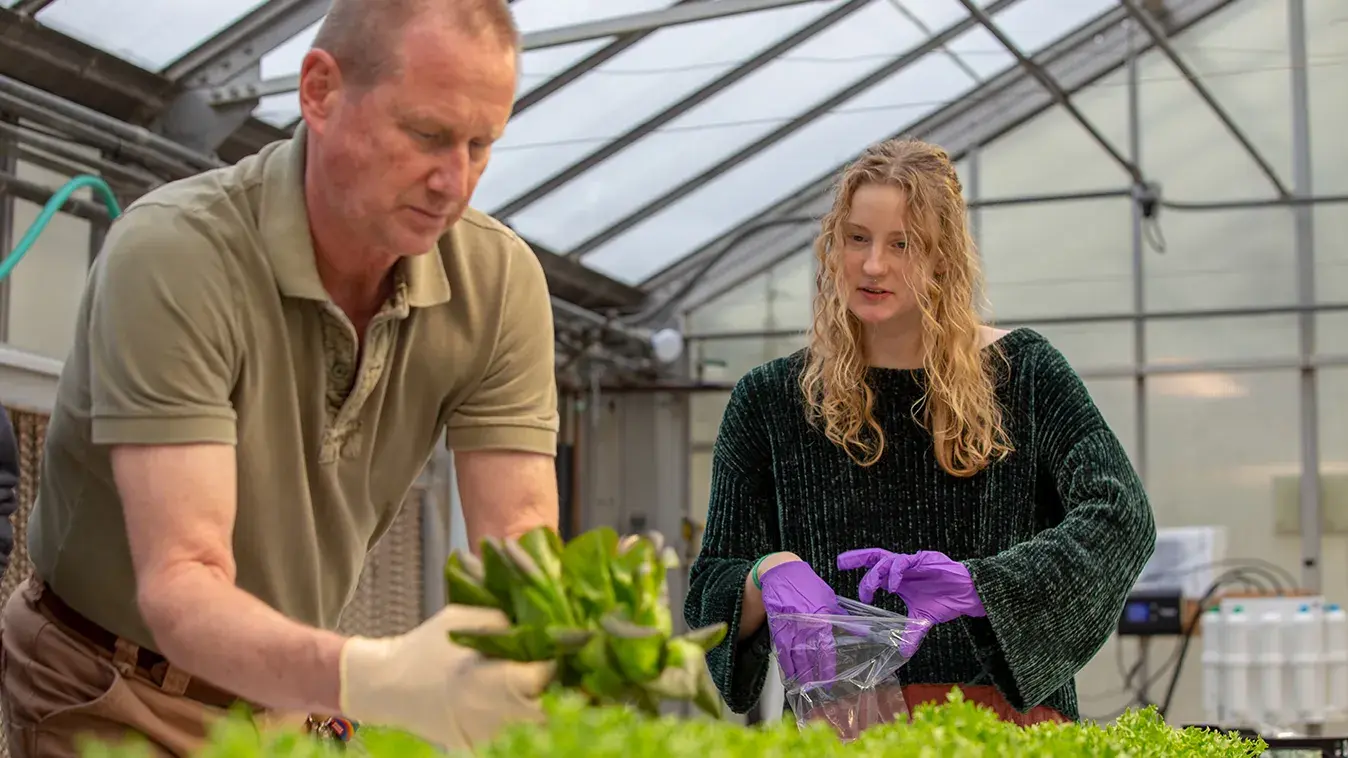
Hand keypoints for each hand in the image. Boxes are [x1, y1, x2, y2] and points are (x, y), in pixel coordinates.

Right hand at [339, 605, 554, 749]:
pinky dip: (509, 719)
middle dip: (547, 691)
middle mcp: (487, 710)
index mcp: (485, 677)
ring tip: (518, 687)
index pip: (539, 679)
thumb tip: (535, 627)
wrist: (385, 685)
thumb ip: (499, 620)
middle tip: (543, 674)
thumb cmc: (423, 646)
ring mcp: (481, 733)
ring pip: (524, 723)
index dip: (550, 666)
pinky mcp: (473, 745)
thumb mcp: (460, 618)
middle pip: (541, 708)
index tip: (550, 655)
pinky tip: (497, 702)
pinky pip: (505, 733)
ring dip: (529, 706)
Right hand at [758, 559, 845, 685]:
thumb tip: (862, 630)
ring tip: (804, 687)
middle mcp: (804, 625)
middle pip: (808, 657)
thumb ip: (842, 617)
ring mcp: (789, 626)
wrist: (781, 573)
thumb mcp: (829, 598)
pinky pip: (781, 650)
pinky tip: (788, 675)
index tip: (829, 680)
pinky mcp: (777, 627)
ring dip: (798, 674)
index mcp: (820, 618)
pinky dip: (784, 664)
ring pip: (793, 656)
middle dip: (812, 675)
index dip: (826, 667)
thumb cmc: (807, 584)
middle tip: (817, 689)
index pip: (825, 649)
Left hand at [836, 549, 984, 657]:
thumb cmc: (946, 600)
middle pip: (875, 557)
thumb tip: (903, 652)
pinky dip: (896, 572)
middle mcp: (903, 568)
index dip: (861, 573)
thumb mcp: (923, 620)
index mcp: (900, 579)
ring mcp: (913, 562)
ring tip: (870, 589)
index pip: (875, 570)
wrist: (968, 594)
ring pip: (886, 560)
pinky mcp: (924, 559)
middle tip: (841, 563)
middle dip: (857, 558)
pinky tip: (893, 586)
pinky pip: (904, 561)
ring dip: (876, 573)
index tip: (847, 580)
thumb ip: (911, 633)